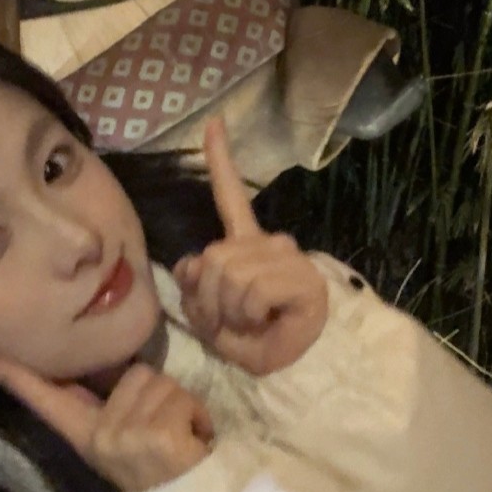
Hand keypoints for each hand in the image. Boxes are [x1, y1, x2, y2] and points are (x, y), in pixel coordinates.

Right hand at [0, 357, 212, 491]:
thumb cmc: (157, 463)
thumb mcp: (122, 436)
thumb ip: (106, 403)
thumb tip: (102, 367)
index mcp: (86, 433)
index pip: (44, 398)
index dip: (12, 375)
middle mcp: (100, 435)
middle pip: (136, 374)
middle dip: (159, 393)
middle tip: (163, 427)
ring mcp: (127, 436)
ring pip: (163, 382)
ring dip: (181, 403)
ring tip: (179, 434)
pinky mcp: (157, 435)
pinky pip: (184, 399)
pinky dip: (197, 414)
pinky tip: (193, 439)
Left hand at [173, 118, 327, 375]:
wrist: (284, 368)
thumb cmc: (247, 339)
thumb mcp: (206, 310)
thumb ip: (193, 281)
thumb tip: (191, 262)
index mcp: (245, 244)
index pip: (230, 197)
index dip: (220, 161)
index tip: (215, 123)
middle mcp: (268, 242)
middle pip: (211, 257)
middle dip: (208, 300)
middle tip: (231, 320)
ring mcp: (286, 256)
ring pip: (227, 275)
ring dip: (227, 311)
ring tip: (248, 323)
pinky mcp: (300, 276)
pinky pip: (250, 292)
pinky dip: (247, 317)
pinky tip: (265, 322)